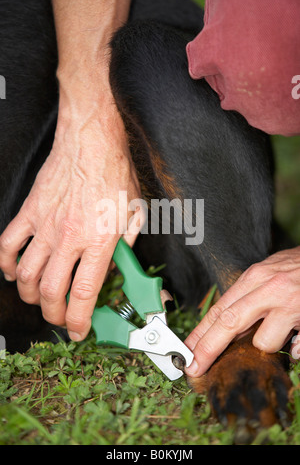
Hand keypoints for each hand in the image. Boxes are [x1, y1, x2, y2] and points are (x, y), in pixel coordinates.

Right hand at [0, 90, 140, 341]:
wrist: (90, 140)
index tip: (79, 331)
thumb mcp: (135, 213)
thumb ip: (128, 246)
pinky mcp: (29, 212)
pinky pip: (8, 245)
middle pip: (50, 291)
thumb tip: (121, 267)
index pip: (83, 293)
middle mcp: (69, 238)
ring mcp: (44, 226)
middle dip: (54, 314)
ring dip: (30, 295)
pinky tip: (14, 272)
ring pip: (25, 275)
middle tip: (61, 317)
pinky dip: (6, 265)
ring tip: (40, 300)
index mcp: (99, 240)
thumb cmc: (114, 172)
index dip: (78, 321)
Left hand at [184, 247, 299, 376]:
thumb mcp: (267, 273)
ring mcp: (290, 305)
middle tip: (194, 368)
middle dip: (208, 348)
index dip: (200, 334)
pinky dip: (295, 348)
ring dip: (267, 344)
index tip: (187, 352)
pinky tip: (298, 339)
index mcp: (254, 278)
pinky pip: (295, 348)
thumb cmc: (297, 268)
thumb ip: (248, 295)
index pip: (219, 309)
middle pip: (229, 323)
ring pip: (263, 341)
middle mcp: (269, 289)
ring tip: (281, 332)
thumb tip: (223, 323)